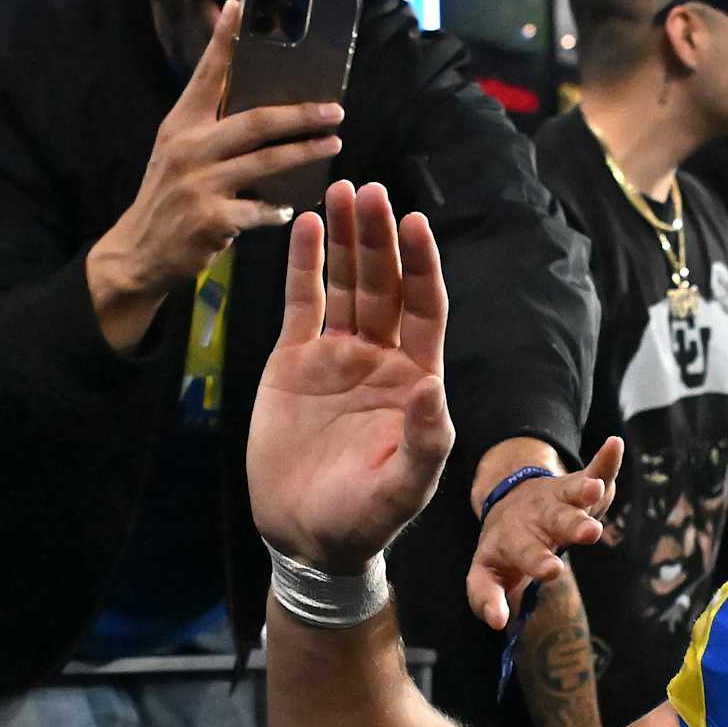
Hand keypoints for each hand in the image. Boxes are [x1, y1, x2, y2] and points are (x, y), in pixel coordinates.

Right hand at [89, 0, 344, 315]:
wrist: (139, 251)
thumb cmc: (171, 198)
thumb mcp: (180, 154)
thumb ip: (212, 131)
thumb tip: (265, 110)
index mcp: (181, 125)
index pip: (206, 75)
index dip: (224, 42)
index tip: (242, 8)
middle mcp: (188, 147)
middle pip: (254, 120)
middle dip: (300, 113)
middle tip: (335, 109)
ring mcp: (199, 183)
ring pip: (265, 162)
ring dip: (305, 153)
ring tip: (334, 144)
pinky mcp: (212, 218)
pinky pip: (261, 211)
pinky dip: (279, 210)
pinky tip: (290, 208)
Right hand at [249, 180, 458, 571]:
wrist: (309, 537)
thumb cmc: (368, 517)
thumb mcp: (406, 485)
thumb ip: (424, 439)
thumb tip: (432, 389)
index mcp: (417, 380)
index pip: (425, 309)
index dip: (421, 266)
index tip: (415, 223)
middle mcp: (382, 359)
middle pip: (385, 285)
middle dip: (379, 238)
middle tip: (371, 190)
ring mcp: (339, 357)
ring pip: (346, 285)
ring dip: (347, 239)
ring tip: (341, 189)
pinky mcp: (295, 362)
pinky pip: (302, 303)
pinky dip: (304, 264)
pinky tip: (308, 224)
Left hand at [467, 437, 623, 630]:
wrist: (510, 502)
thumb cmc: (505, 549)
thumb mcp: (487, 573)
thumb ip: (488, 598)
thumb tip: (497, 623)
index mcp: (510, 544)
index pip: (518, 558)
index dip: (523, 573)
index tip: (528, 592)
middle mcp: (534, 520)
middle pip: (551, 524)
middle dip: (569, 528)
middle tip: (586, 535)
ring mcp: (556, 501)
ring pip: (571, 497)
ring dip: (584, 493)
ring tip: (596, 489)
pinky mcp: (575, 486)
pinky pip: (593, 471)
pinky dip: (605, 461)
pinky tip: (615, 444)